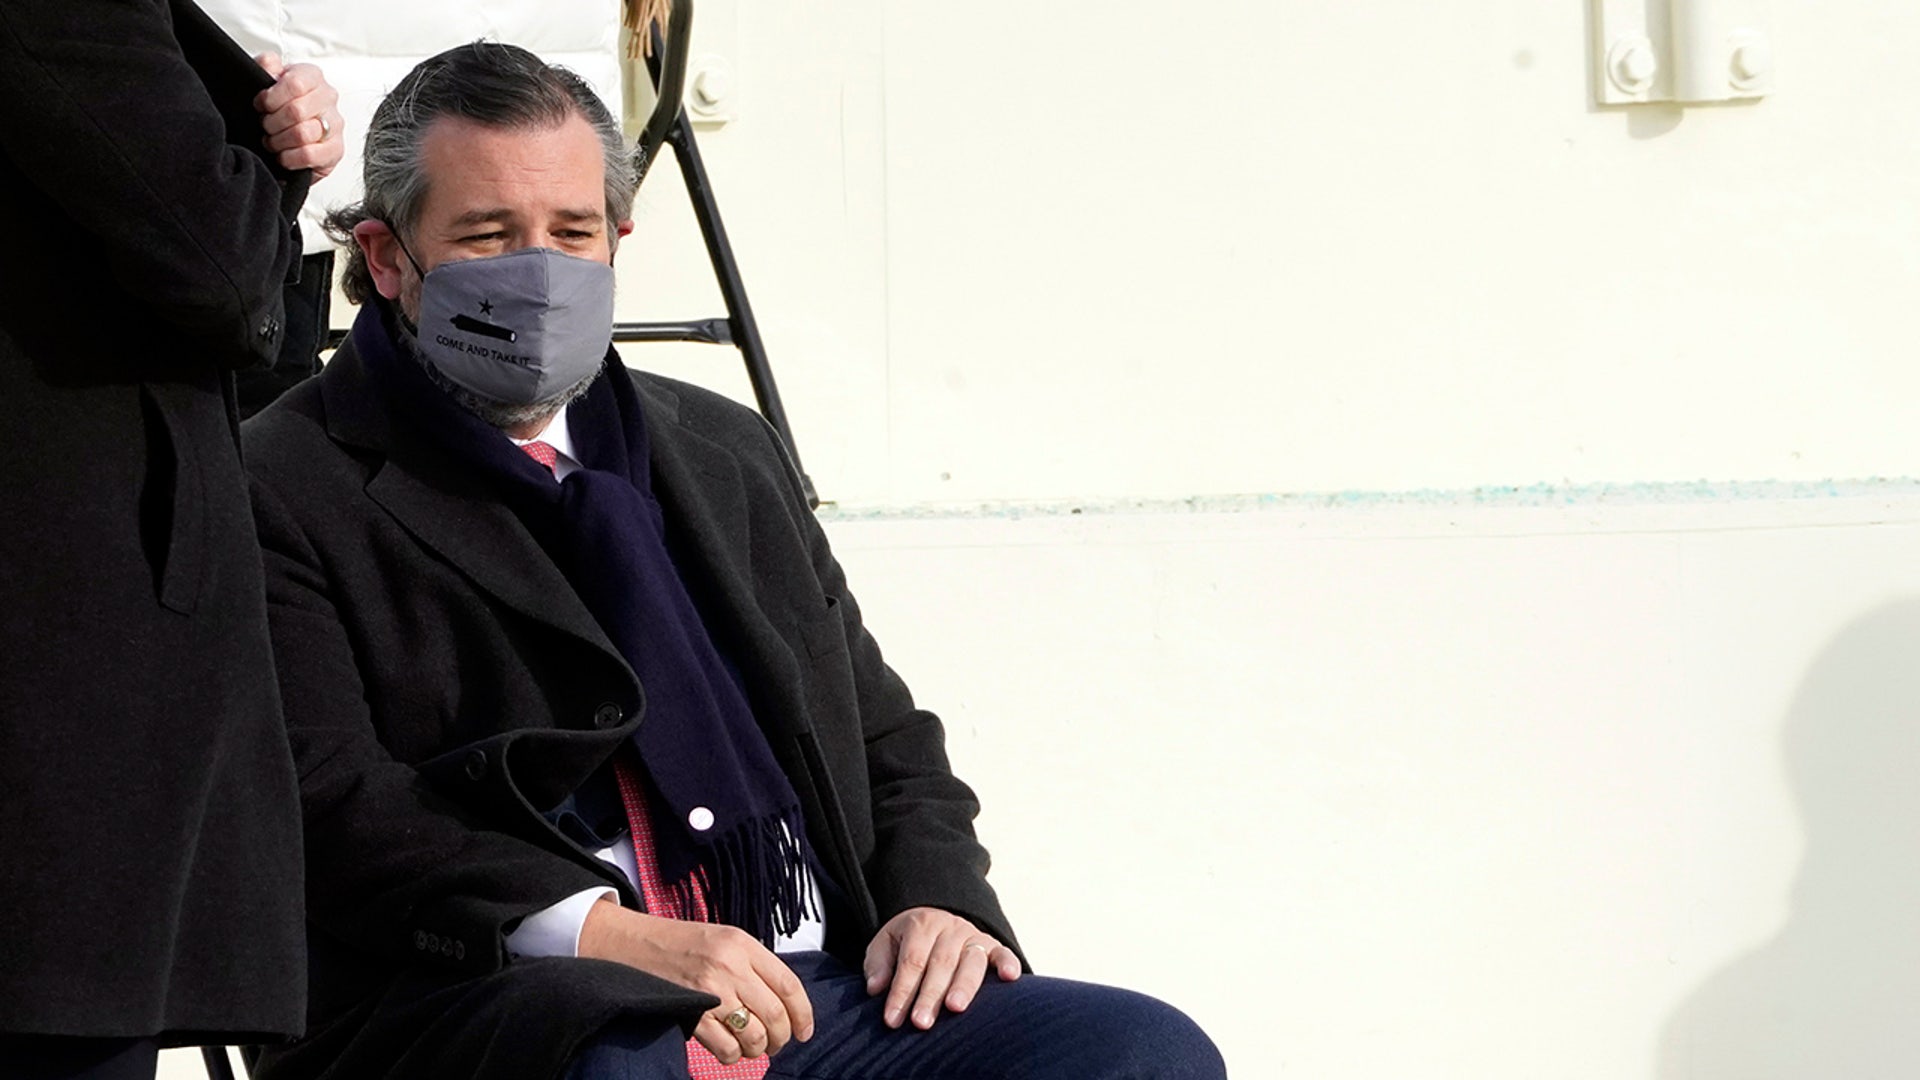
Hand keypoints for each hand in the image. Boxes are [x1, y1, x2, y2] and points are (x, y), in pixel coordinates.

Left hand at [252, 53, 342, 179]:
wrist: (288, 133)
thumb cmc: (278, 106)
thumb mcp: (266, 80)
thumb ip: (265, 66)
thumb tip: (269, 64)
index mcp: (312, 76)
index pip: (295, 84)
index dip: (272, 98)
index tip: (261, 105)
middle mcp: (328, 97)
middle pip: (296, 111)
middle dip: (272, 122)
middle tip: (266, 126)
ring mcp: (335, 124)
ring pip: (302, 134)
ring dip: (279, 141)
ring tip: (273, 141)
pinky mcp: (336, 149)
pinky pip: (310, 155)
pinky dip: (290, 158)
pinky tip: (283, 155)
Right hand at [579, 900, 813, 1063]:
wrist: (633, 945)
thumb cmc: (683, 944)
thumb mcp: (725, 940)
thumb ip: (754, 965)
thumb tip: (785, 1004)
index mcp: (743, 945)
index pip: (789, 984)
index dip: (804, 1014)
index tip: (805, 1031)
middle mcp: (730, 966)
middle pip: (775, 1015)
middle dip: (781, 1037)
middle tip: (776, 1043)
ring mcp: (710, 991)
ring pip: (753, 1035)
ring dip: (758, 1049)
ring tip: (752, 1047)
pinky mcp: (691, 1013)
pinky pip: (725, 1047)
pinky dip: (733, 1056)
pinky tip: (729, 1050)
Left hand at [864, 907, 1019, 1030]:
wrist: (935, 920)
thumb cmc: (907, 942)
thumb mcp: (885, 943)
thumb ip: (878, 963)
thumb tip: (876, 988)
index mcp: (921, 925)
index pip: (911, 962)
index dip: (901, 992)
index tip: (892, 1020)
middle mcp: (949, 928)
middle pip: (940, 964)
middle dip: (930, 995)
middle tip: (921, 1023)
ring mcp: (973, 936)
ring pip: (970, 961)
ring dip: (964, 986)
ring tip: (956, 1008)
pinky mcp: (993, 946)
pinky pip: (1003, 952)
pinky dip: (1008, 964)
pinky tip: (1010, 978)